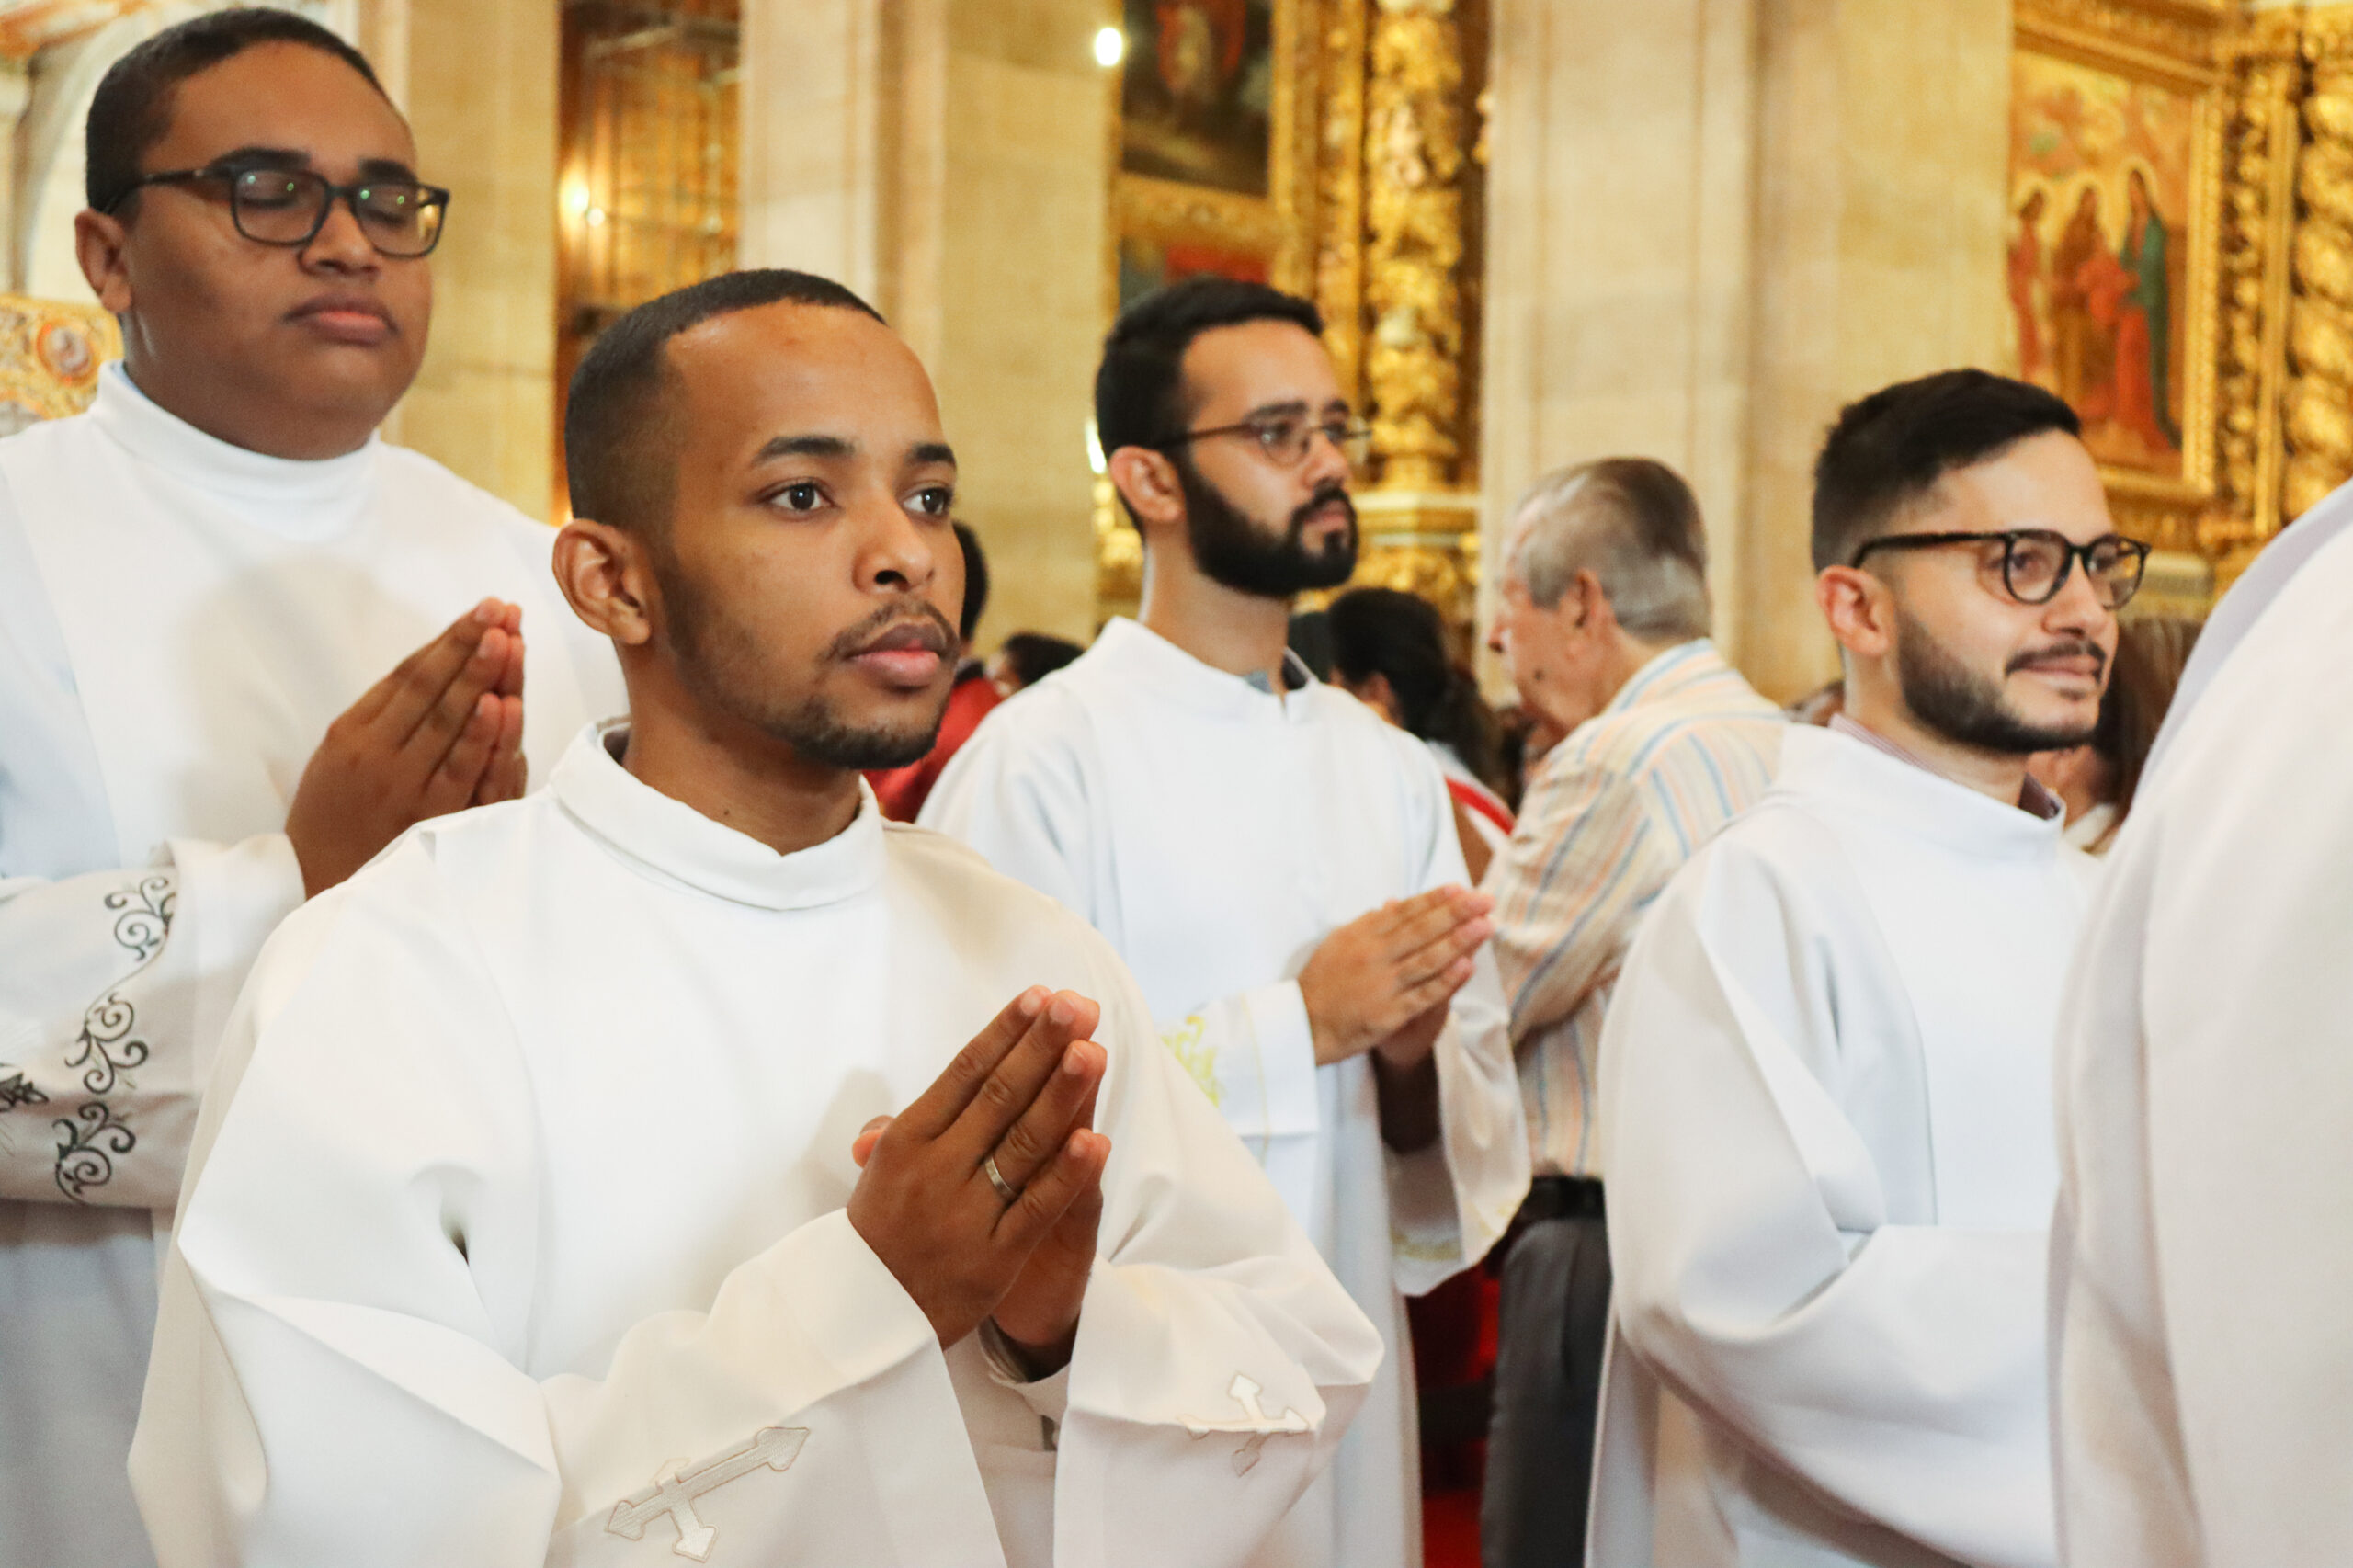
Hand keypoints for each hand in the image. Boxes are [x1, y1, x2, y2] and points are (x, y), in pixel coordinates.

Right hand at [283, 601, 526, 896]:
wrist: (317, 884)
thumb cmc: (333, 814)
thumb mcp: (337, 755)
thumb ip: (381, 714)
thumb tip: (433, 667)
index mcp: (352, 732)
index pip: (408, 675)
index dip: (448, 640)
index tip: (481, 610)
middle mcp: (376, 755)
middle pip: (430, 691)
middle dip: (468, 646)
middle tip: (501, 609)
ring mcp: (404, 788)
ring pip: (448, 724)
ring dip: (479, 679)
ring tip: (506, 639)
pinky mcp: (429, 819)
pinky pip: (462, 773)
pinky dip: (481, 738)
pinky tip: (501, 705)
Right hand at [847, 987, 1111, 1352]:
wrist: (860, 1323)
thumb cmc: (878, 1237)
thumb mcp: (877, 1176)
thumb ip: (899, 1129)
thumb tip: (904, 1096)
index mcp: (907, 1141)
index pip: (964, 1072)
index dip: (1005, 1032)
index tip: (1040, 995)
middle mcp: (935, 1170)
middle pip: (999, 1096)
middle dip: (1042, 1046)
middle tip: (1076, 1004)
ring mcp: (967, 1214)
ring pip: (1023, 1144)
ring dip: (1062, 1096)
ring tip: (1093, 1051)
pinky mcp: (995, 1258)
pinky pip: (1036, 1209)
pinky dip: (1067, 1174)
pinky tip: (1097, 1140)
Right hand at [1297, 887, 1493, 1065]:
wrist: (1303, 1025)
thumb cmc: (1321, 982)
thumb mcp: (1339, 943)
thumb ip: (1368, 924)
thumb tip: (1393, 904)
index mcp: (1362, 935)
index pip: (1404, 912)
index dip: (1435, 899)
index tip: (1461, 888)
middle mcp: (1373, 956)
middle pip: (1421, 930)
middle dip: (1456, 913)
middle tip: (1485, 900)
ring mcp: (1383, 985)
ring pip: (1427, 959)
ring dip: (1459, 941)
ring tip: (1485, 926)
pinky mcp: (1389, 1013)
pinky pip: (1423, 995)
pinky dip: (1446, 981)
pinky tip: (1467, 967)